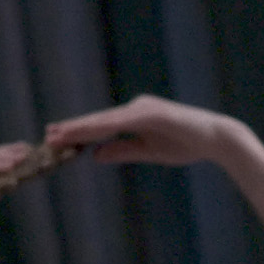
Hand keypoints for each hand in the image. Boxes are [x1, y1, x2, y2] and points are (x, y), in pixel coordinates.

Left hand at [41, 95, 237, 169]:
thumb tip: (95, 154)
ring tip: (59, 134)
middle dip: (72, 129)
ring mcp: (142, 108)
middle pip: (98, 120)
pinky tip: (88, 133)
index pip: (101, 127)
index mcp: (134, 117)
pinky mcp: (151, 113)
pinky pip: (121, 122)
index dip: (78, 134)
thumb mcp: (149, 151)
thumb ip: (123, 150)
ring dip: (81, 127)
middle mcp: (135, 108)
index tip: (57, 140)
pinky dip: (103, 127)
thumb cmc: (186, 144)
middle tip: (47, 136)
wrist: (216, 138)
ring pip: (105, 120)